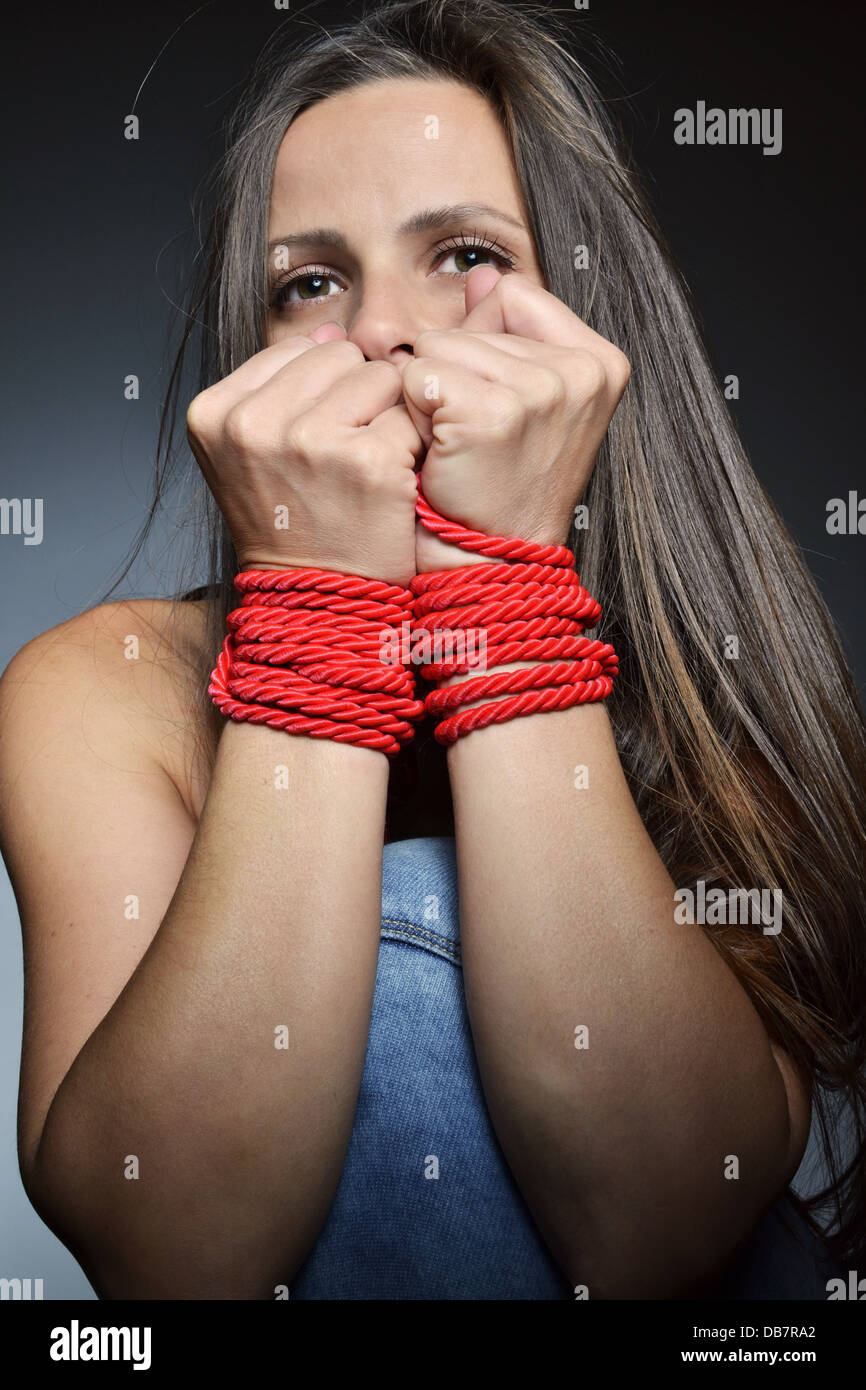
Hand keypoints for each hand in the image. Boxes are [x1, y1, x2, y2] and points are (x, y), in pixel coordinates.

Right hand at [186, 323, 423, 587]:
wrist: (318, 602)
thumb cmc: (293, 525)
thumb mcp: (256, 452)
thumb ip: (282, 385)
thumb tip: (329, 332)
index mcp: (215, 413)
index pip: (294, 352)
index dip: (320, 395)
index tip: (311, 448)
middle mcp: (254, 423)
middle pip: (340, 356)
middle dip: (355, 400)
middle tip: (343, 462)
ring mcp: (310, 440)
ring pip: (380, 376)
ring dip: (386, 420)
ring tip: (363, 470)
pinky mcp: (367, 460)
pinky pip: (410, 416)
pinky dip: (411, 449)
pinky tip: (390, 484)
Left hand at [401, 266, 630, 572]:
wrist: (488, 558)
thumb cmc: (499, 484)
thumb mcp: (522, 399)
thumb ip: (504, 331)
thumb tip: (482, 274)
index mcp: (601, 362)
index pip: (513, 295)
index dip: (483, 342)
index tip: (496, 402)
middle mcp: (580, 372)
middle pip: (471, 322)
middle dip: (454, 374)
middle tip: (475, 438)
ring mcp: (540, 392)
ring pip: (437, 347)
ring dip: (430, 396)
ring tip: (458, 445)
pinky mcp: (492, 414)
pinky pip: (418, 376)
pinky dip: (414, 414)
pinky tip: (441, 452)